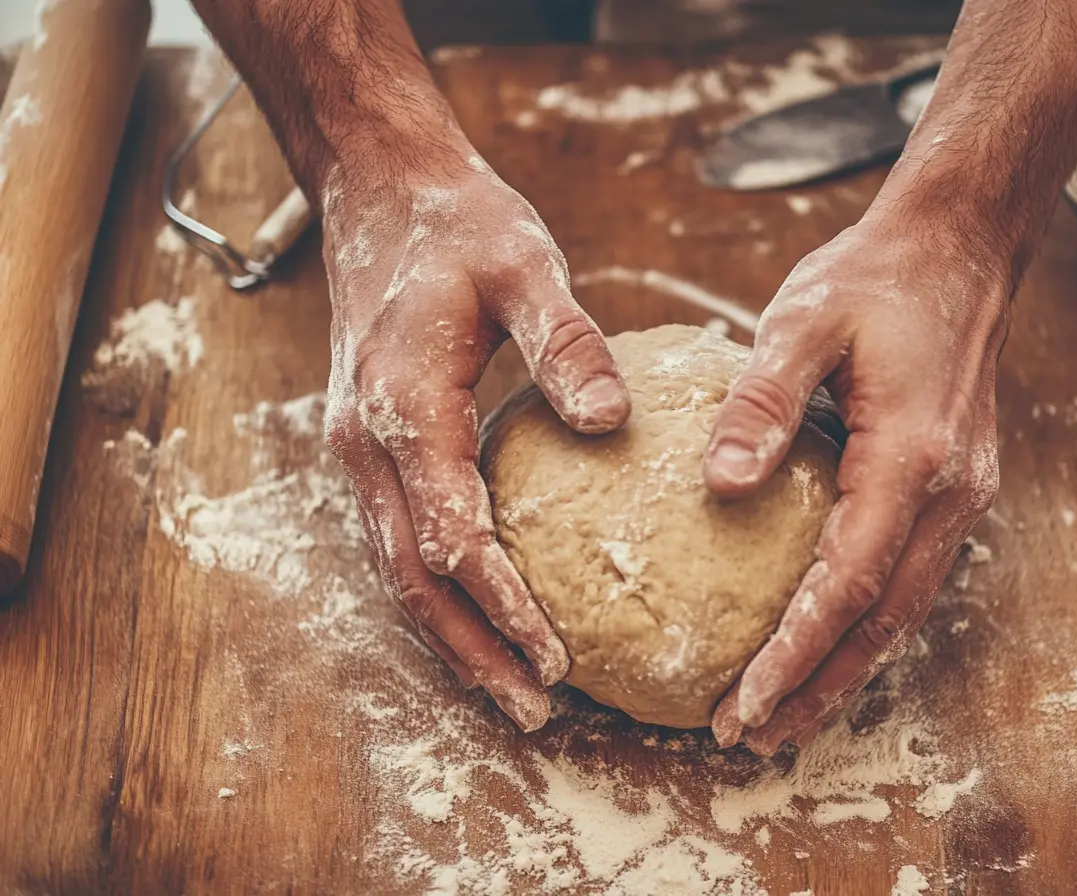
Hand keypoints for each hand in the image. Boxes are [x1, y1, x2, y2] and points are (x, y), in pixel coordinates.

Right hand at [320, 150, 630, 730]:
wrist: (378, 193)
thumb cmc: (456, 225)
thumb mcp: (523, 264)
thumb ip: (565, 342)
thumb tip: (610, 419)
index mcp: (405, 407)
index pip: (452, 535)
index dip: (503, 604)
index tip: (557, 658)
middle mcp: (367, 443)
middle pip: (413, 578)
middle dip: (473, 652)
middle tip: (537, 713)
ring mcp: (359, 449)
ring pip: (397, 571)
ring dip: (451, 637)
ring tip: (510, 693)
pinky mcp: (372, 446)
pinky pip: (397, 540)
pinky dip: (437, 595)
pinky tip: (480, 620)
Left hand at [704, 210, 1007, 754]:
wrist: (960, 251)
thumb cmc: (877, 278)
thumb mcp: (804, 318)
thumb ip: (761, 400)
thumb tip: (720, 484)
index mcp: (911, 457)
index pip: (850, 582)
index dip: (798, 653)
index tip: (745, 703)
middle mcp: (948, 493)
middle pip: (883, 621)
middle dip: (819, 688)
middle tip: (752, 738)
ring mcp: (960, 496)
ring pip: (901, 611)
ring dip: (843, 670)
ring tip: (782, 717)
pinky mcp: (951, 490)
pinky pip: (906, 578)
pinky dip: (863, 626)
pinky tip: (824, 645)